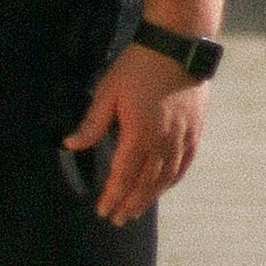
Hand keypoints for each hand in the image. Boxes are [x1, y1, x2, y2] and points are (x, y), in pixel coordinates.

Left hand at [64, 42, 210, 226]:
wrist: (178, 45)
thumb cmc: (138, 66)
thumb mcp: (108, 91)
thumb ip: (92, 123)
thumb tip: (70, 145)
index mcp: (139, 133)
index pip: (123, 175)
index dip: (113, 196)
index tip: (103, 211)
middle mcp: (163, 141)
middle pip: (145, 183)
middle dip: (130, 204)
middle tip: (118, 220)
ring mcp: (182, 137)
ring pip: (166, 177)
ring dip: (150, 197)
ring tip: (136, 210)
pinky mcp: (195, 130)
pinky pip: (184, 164)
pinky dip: (172, 180)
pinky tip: (163, 187)